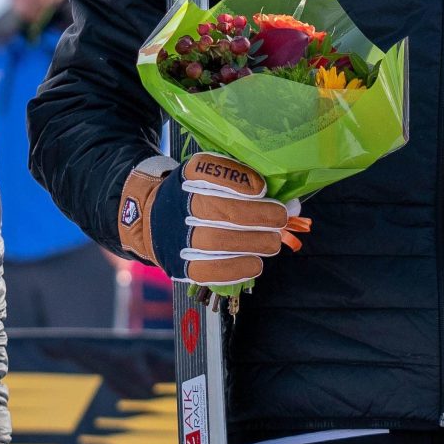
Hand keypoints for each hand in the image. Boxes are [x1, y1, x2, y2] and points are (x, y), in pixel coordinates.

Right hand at [117, 154, 305, 289]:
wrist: (151, 218)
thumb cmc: (198, 194)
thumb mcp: (214, 176)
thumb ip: (247, 183)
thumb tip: (292, 203)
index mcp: (188, 177)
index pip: (208, 172)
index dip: (239, 181)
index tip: (261, 188)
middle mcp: (179, 205)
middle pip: (219, 210)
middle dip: (258, 216)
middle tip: (279, 219)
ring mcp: (177, 237)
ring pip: (216, 241)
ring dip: (253, 243)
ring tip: (272, 242)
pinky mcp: (180, 265)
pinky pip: (209, 270)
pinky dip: (237, 268)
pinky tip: (255, 263)